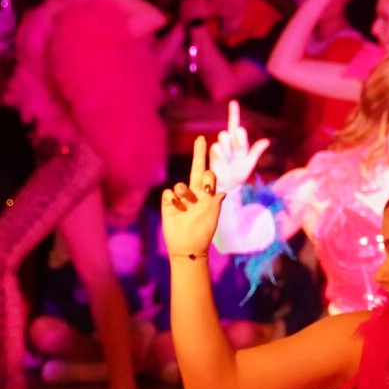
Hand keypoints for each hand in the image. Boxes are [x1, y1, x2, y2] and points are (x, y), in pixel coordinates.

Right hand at [161, 137, 224, 258]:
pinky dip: (172, 200)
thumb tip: (220, 193)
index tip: (210, 164)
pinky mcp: (168, 204)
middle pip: (196, 169)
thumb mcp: (212, 219)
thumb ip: (215, 204)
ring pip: (180, 185)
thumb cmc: (202, 233)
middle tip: (200, 140)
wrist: (187, 248)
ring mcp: (181, 198)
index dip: (209, 171)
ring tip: (186, 206)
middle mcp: (195, 194)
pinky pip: (168, 194)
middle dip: (198, 154)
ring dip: (184, 194)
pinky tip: (176, 210)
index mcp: (207, 196)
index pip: (209, 177)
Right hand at [211, 101, 265, 194]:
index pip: (235, 124)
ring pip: (223, 137)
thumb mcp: (250, 162)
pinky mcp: (213, 152)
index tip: (233, 102)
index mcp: (239, 141)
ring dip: (229, 149)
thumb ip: (256, 151)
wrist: (229, 184)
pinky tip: (223, 161)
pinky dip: (222, 155)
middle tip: (238, 153)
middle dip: (238, 140)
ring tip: (230, 160)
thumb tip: (267, 141)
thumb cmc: (240, 172)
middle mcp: (229, 141)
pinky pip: (216, 147)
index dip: (233, 113)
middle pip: (232, 130)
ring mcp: (220, 146)